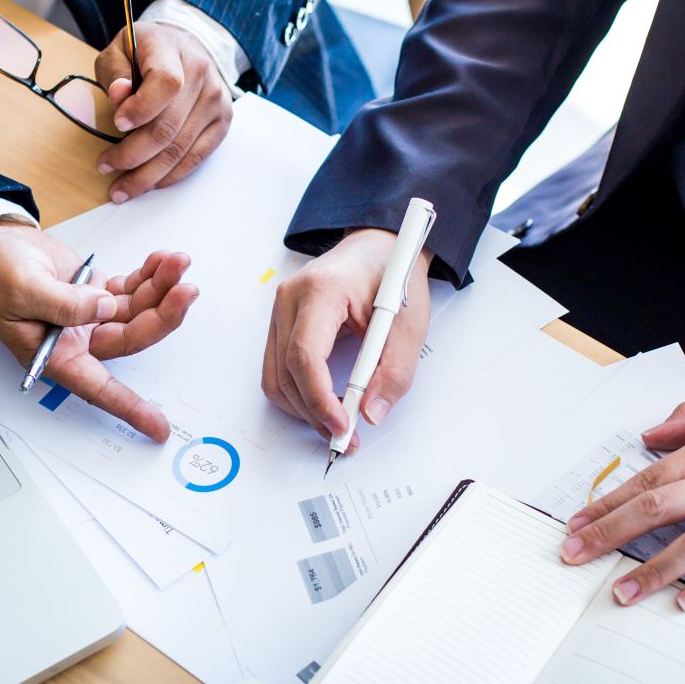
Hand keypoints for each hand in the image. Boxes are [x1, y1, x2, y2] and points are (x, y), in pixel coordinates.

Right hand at [0, 220, 197, 441]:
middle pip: (132, 338)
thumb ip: (65, 303)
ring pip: (139, 311)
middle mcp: (79, 341)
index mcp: (58, 355)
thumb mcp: (22, 290)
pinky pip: (133, 290)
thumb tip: (106, 306)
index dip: (129, 408)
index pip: (100, 388)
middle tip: (184, 291)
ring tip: (176, 263)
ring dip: (162, 288)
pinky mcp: (97, 293)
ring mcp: (92, 317)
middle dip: (163, 315)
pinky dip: (151, 276)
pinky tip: (162, 262)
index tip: (157, 428)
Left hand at [93, 22, 233, 202]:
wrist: (185, 47)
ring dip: (147, 175)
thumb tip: (119, 95)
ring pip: (180, 150)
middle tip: (105, 166)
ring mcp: (215, 100)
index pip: (165, 84)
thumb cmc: (146, 52)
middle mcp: (201, 74)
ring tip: (120, 188)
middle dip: (132, 155)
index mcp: (172, 50)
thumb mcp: (120, 50)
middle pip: (168, 127)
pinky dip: (170, 176)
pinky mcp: (222, 121)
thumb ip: (114, 72)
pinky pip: (195, 157)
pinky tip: (148, 183)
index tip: (118, 124)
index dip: (141, 109)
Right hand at [261, 230, 432, 450]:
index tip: (344, 425)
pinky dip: (298, 395)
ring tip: (338, 425)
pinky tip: (324, 405)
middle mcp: (290, 298)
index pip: (305, 354)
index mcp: (321, 290)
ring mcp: (279, 311)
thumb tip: (371, 413)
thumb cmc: (392, 273)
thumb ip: (393, 371)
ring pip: (276, 378)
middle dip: (314, 413)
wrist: (378, 246)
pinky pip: (278, 370)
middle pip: (286, 373)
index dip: (320, 398)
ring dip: (303, 410)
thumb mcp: (408, 323)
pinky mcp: (281, 324)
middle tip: (347, 438)